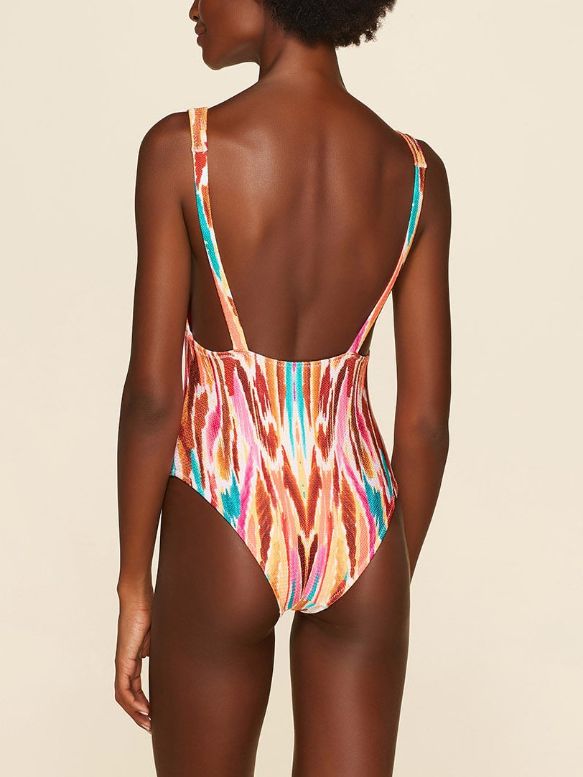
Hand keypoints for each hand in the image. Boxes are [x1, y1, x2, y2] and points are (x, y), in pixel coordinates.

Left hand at [114, 596, 151, 732]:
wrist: (138, 599)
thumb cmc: (149, 611)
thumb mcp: (158, 637)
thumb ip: (160, 650)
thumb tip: (171, 659)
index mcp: (133, 659)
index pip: (134, 687)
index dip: (143, 702)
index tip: (154, 714)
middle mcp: (125, 663)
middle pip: (127, 696)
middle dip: (138, 714)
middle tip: (150, 726)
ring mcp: (122, 662)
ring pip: (123, 696)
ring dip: (134, 712)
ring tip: (147, 723)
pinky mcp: (123, 660)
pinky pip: (123, 687)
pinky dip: (131, 701)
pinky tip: (143, 709)